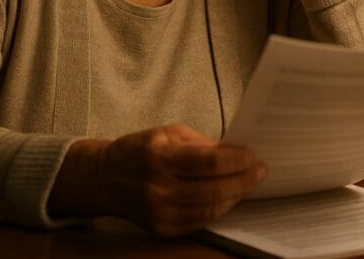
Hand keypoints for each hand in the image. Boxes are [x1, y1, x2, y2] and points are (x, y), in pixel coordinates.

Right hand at [49, 124, 265, 235]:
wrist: (102, 179)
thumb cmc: (138, 150)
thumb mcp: (168, 134)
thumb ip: (202, 143)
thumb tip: (235, 152)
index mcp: (159, 157)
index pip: (208, 162)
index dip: (236, 160)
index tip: (253, 155)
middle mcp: (158, 188)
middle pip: (213, 189)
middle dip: (243, 180)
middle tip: (261, 170)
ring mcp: (158, 213)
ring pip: (210, 209)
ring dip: (235, 195)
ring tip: (248, 182)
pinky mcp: (161, 229)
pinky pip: (199, 221)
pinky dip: (218, 209)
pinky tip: (229, 196)